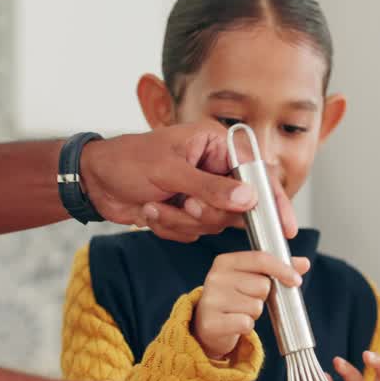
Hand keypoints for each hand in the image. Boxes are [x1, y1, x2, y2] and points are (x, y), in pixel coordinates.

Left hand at [80, 122, 297, 241]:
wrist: (94, 182)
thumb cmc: (127, 161)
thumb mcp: (169, 171)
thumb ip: (210, 188)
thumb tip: (248, 200)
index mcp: (217, 146)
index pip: (258, 175)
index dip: (275, 202)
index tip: (285, 228)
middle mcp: (215, 170)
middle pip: (237, 209)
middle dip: (206, 214)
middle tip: (185, 204)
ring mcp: (202, 194)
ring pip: (213, 226)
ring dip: (181, 221)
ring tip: (156, 204)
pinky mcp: (187, 213)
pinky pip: (193, 234)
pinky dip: (170, 228)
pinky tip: (151, 211)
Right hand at [192, 252, 309, 359]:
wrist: (208, 326)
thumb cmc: (234, 299)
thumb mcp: (252, 279)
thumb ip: (277, 269)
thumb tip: (304, 262)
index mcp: (225, 262)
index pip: (260, 259)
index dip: (282, 269)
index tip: (295, 280)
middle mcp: (215, 278)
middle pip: (262, 285)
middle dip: (262, 296)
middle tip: (248, 300)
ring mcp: (211, 300)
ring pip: (255, 306)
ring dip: (254, 312)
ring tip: (239, 311)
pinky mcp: (211, 322)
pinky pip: (246, 323)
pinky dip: (246, 326)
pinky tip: (235, 324)